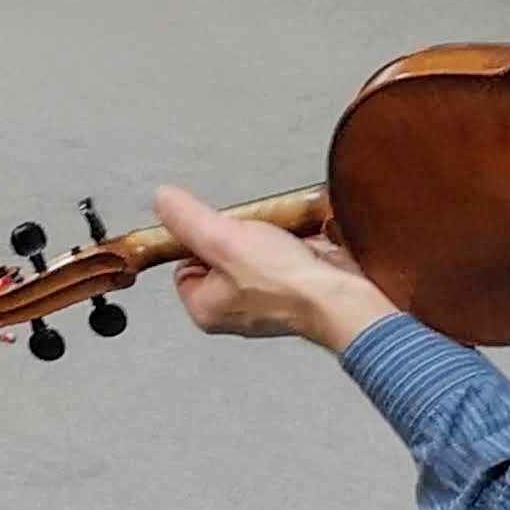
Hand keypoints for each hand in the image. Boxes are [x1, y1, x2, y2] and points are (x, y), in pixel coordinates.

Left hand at [155, 184, 396, 354]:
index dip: (201, 240)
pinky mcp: (298, 287)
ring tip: (282, 241)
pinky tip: (302, 244)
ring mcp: (268, 299)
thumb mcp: (222, 239)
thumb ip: (188, 219)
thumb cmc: (288, 285)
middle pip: (222, 252)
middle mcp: (235, 309)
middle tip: (255, 238)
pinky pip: (287, 253)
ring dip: (270, 235)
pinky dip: (295, 242)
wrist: (346, 297)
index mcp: (206, 308)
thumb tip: (163, 201)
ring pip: (257, 249)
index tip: (219, 234)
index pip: (184, 262)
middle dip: (240, 236)